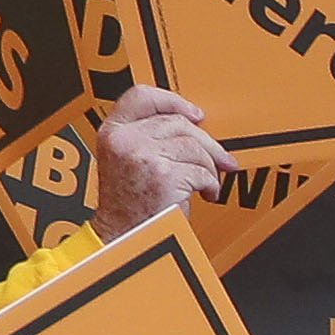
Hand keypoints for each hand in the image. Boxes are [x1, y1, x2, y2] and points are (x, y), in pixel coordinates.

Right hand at [89, 85, 232, 233]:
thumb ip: (147, 137)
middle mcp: (125, 139)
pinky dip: (211, 184)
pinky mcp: (164, 175)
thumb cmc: (130, 206)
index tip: (195, 113)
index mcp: (113, 131)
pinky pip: (202, 171)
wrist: (124, 238)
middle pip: (177, 122)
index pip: (141, 96)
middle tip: (221, 157)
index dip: (173, 100)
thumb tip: (191, 124)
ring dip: (209, 167)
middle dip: (206, 141)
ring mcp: (143, 155)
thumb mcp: (126, 160)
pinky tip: (204, 194)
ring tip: (206, 182)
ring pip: (194, 146)